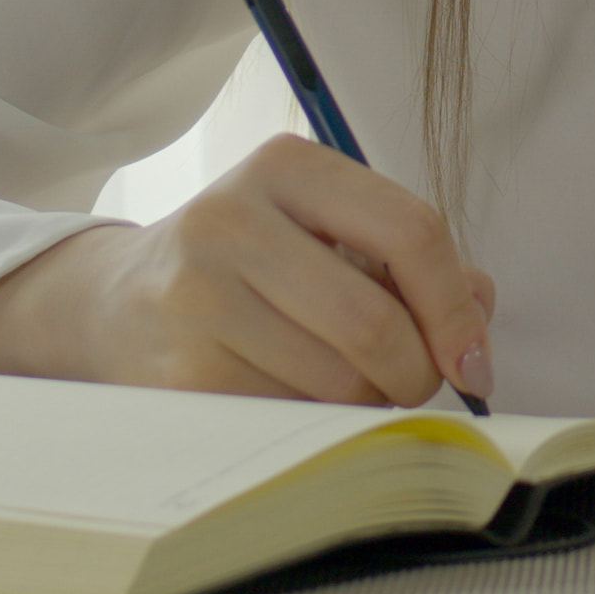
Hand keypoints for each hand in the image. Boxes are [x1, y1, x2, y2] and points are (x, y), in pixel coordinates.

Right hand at [0, 137, 493, 407]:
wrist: (113, 304)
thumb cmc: (242, 267)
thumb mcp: (319, 232)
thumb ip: (404, 259)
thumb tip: (481, 311)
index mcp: (286, 166)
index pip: (410, 230)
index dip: (456, 305)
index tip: (474, 356)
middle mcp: (234, 218)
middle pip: (375, 322)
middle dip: (414, 373)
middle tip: (412, 387)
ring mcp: (197, 295)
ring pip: (336, 382)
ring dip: (364, 406)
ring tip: (343, 388)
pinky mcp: (177, 370)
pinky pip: (288, 419)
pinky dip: (313, 427)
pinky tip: (294, 404)